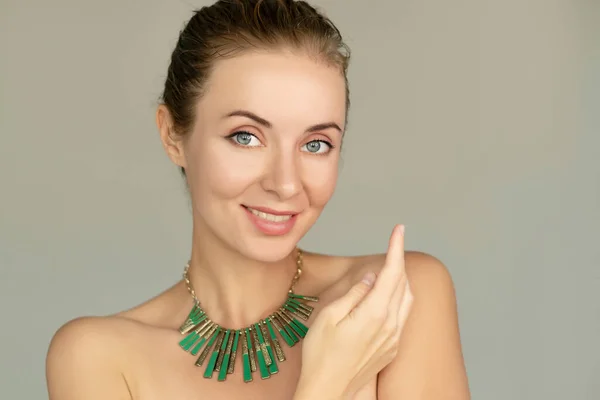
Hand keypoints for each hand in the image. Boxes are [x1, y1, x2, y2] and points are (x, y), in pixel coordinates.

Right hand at [295, 225, 413, 398]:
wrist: (328, 390)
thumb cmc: (321, 354)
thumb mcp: (329, 316)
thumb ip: (355, 293)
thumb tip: (372, 277)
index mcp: (375, 313)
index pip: (392, 272)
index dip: (396, 247)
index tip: (399, 228)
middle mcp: (391, 325)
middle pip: (404, 283)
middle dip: (399, 261)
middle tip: (392, 245)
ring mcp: (394, 338)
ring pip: (407, 300)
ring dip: (401, 279)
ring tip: (390, 268)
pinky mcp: (392, 349)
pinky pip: (403, 316)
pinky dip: (399, 298)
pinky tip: (387, 297)